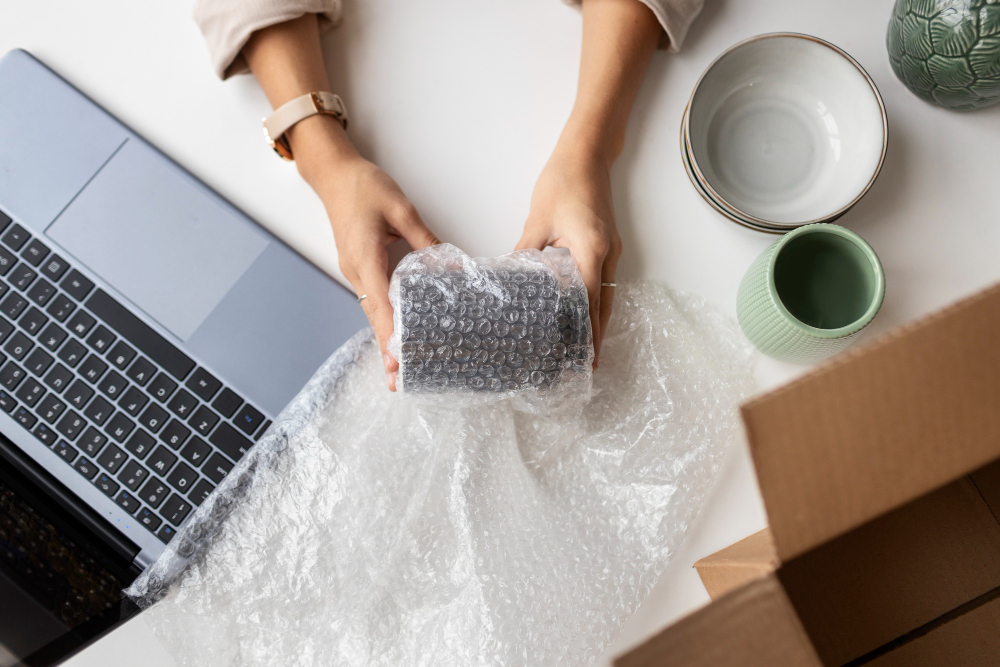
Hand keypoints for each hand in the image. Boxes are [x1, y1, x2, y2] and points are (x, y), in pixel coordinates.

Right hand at [308, 147, 439, 390]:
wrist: (334, 174)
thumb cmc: (364, 186)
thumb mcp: (401, 209)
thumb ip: (425, 240)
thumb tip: (450, 268)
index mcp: (365, 258)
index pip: (380, 304)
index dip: (390, 334)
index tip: (398, 359)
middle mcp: (355, 270)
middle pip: (373, 317)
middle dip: (385, 349)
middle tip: (398, 380)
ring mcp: (354, 270)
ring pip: (372, 311)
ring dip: (384, 338)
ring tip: (399, 366)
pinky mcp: (358, 266)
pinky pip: (372, 299)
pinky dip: (383, 319)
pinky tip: (395, 332)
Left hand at [516, 142, 621, 366]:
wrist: (587, 154)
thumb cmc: (563, 181)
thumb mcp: (537, 220)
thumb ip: (526, 252)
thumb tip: (509, 280)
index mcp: (590, 250)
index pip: (588, 302)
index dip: (585, 333)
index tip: (580, 357)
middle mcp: (607, 255)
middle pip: (604, 306)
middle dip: (596, 337)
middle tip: (586, 366)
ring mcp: (611, 250)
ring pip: (606, 296)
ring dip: (597, 322)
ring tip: (584, 348)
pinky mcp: (607, 245)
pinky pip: (603, 281)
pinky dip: (595, 302)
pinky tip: (581, 313)